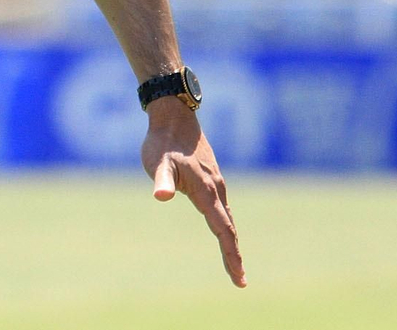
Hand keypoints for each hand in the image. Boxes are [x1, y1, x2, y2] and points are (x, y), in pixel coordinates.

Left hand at [141, 98, 245, 287]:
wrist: (173, 116)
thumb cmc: (162, 141)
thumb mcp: (157, 161)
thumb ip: (161, 179)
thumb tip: (161, 195)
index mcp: (206, 190)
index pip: (222, 229)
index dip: (230, 254)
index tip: (238, 276)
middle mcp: (216, 189)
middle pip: (229, 228)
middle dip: (234, 254)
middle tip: (239, 280)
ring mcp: (216, 183)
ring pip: (228, 218)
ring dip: (231, 241)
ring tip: (234, 263)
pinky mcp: (211, 178)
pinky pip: (223, 207)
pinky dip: (226, 224)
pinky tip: (224, 230)